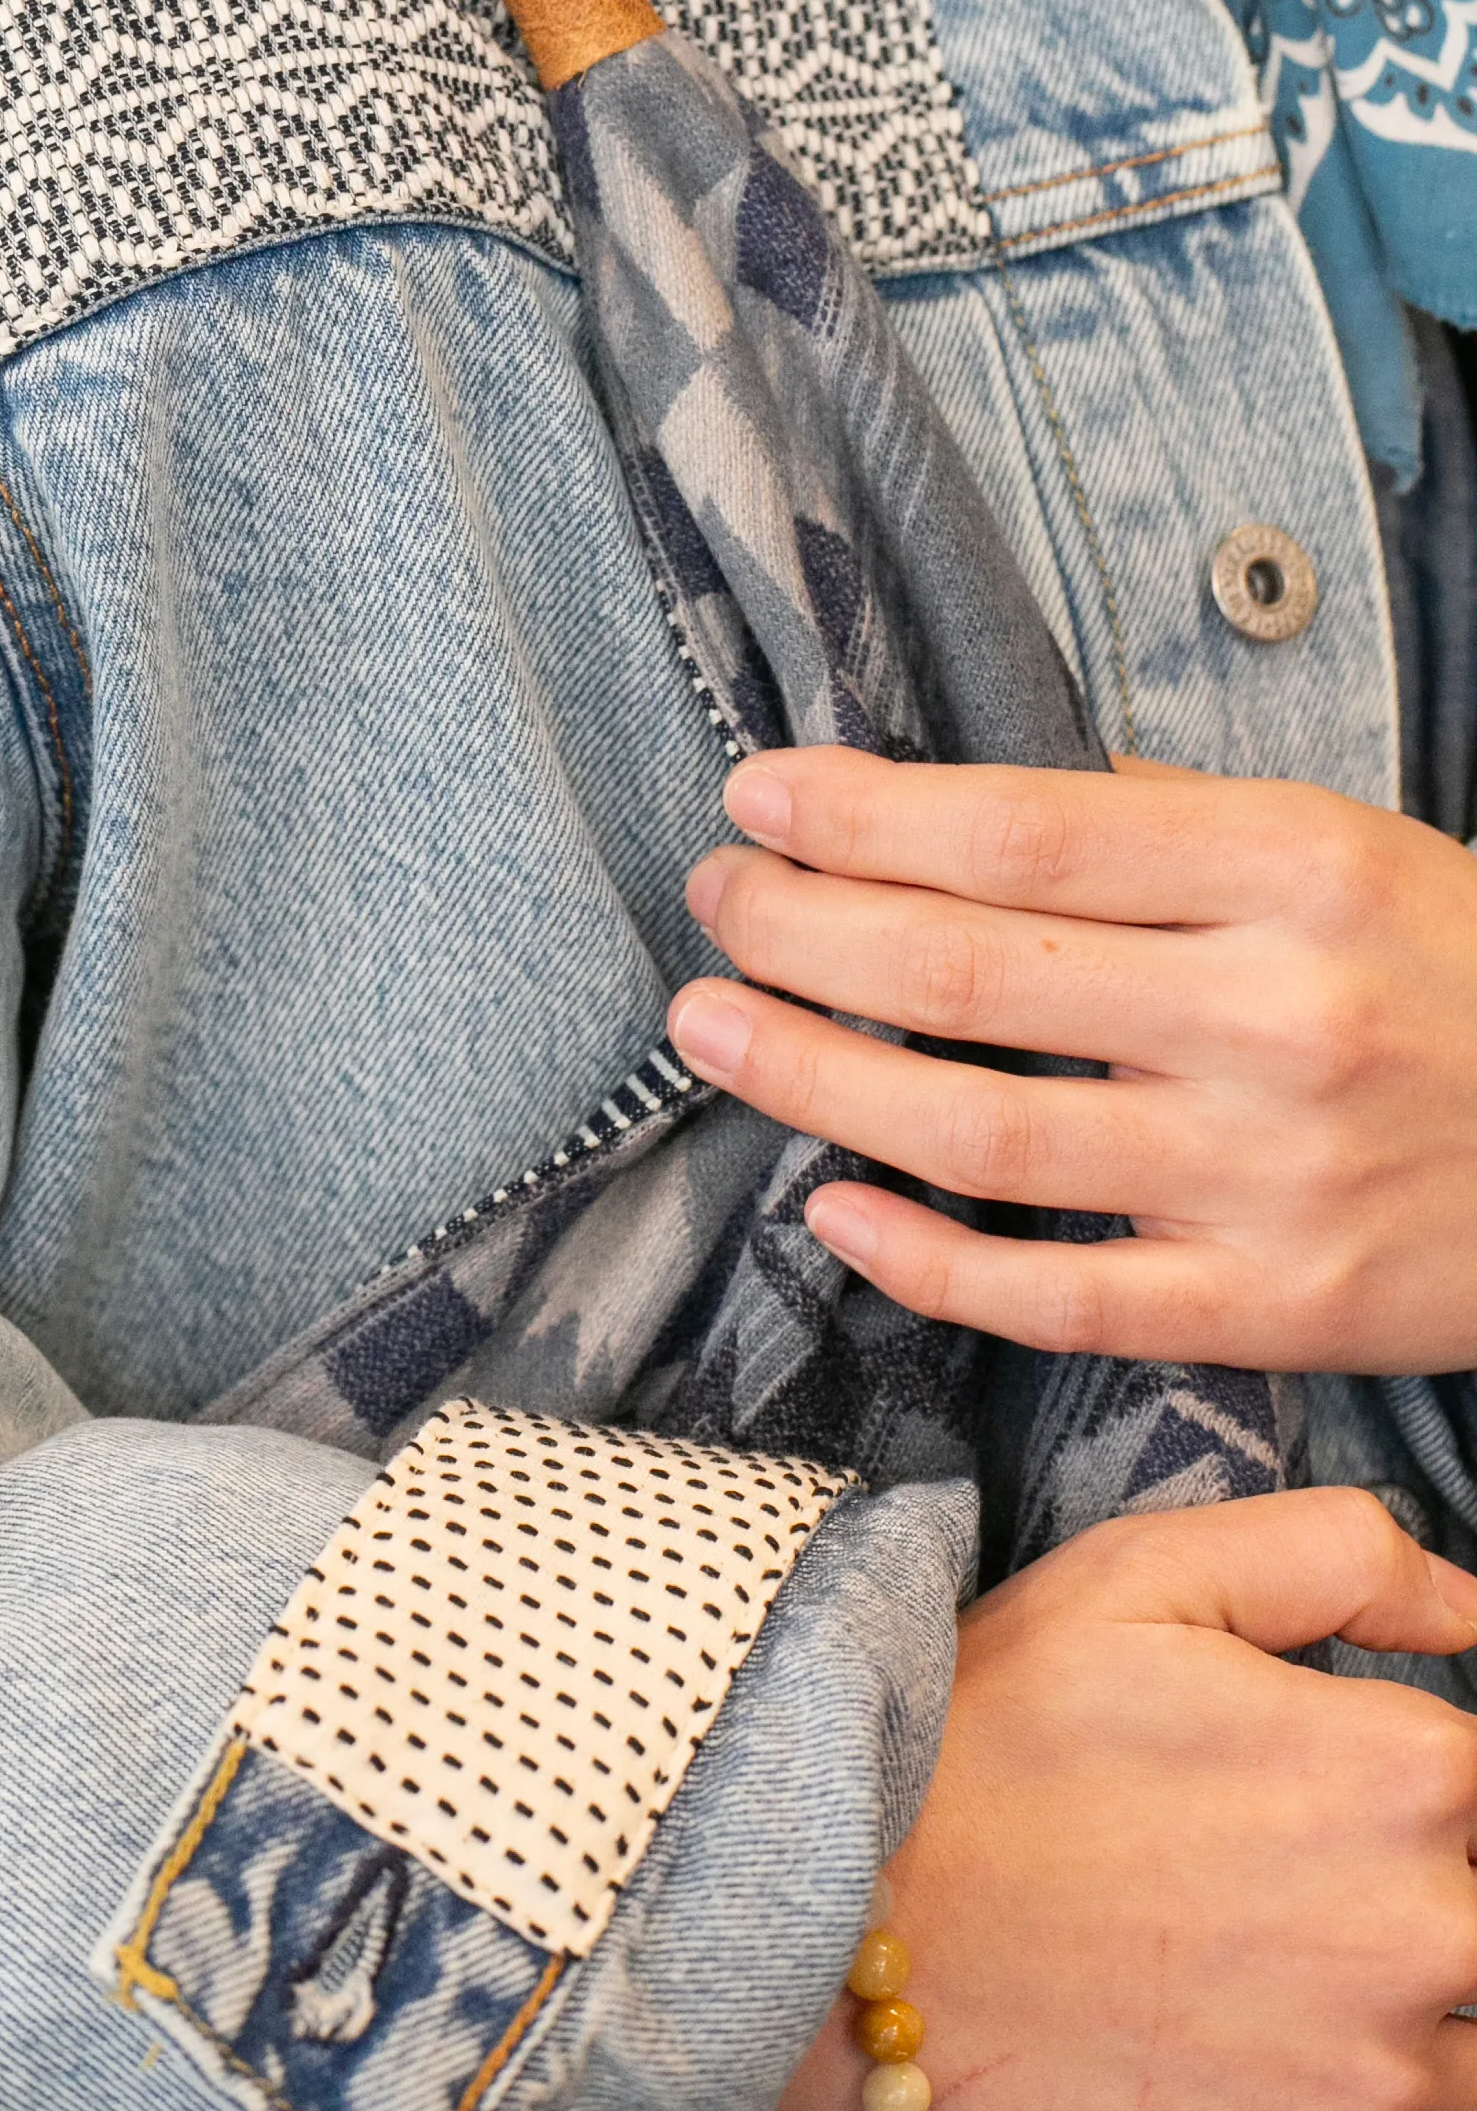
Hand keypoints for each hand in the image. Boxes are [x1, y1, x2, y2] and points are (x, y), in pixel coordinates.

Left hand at [669, 746, 1476, 1372]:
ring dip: (812, 1077)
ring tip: (708, 1026)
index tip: (758, 798)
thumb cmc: (1457, 971)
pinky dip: (925, 1261)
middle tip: (714, 901)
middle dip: (800, 931)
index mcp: (1293, 873)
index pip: (1017, 832)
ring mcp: (1273, 1180)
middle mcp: (1278, 1022)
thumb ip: (1153, 819)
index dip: (860, 816)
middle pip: (970, 974)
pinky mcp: (1277, 1312)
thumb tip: (949, 798)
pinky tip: (828, 1205)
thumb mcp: (1339, 842)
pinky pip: (1061, 1301)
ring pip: (983, 1138)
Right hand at [767, 1491, 1476, 2110]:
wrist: (857, 1937)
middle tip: (1284, 1872)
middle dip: (1427, 1882)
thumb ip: (1330, 1554)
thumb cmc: (990, 1745)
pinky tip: (1270, 2034)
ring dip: (1424, 2001)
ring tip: (1284, 1961)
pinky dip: (1375, 2086)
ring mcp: (1385, 2072)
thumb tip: (1469, 1604)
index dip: (1428, 1772)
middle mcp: (1425, 1926)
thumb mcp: (1132, 1580)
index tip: (1332, 1781)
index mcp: (1400, 1767)